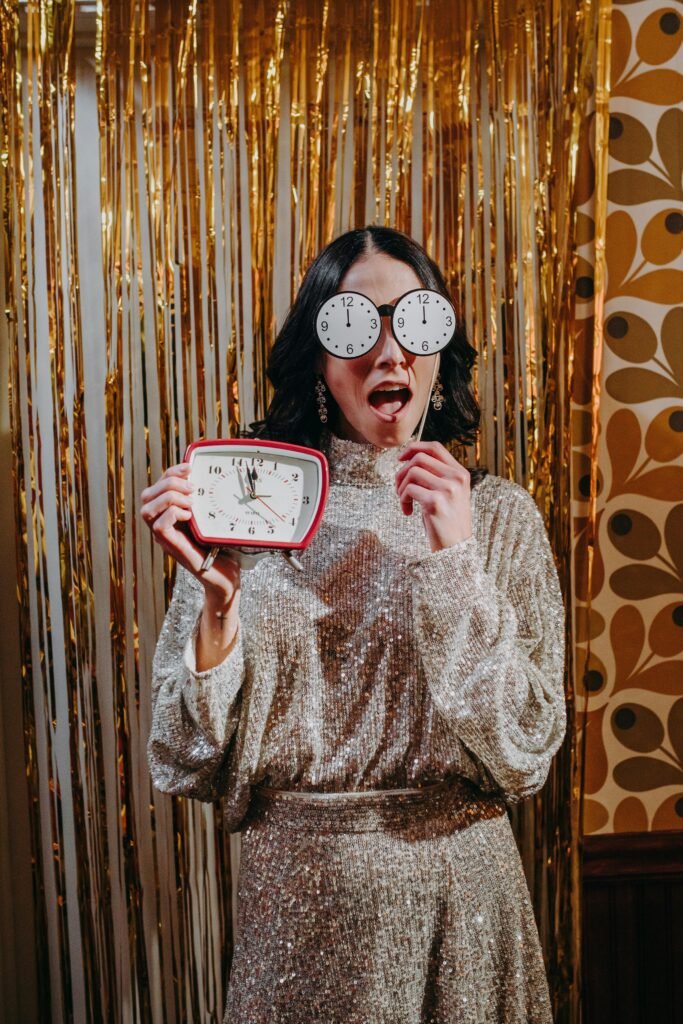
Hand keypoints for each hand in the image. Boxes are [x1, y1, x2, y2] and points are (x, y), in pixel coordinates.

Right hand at [140, 462, 239, 612]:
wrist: (226, 577)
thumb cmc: (222, 547)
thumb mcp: (212, 517)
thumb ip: (205, 500)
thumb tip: (208, 475)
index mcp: (169, 515)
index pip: (158, 486)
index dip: (170, 472)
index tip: (189, 467)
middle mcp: (163, 526)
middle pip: (146, 495)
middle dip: (167, 482)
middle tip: (192, 488)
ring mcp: (165, 538)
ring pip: (147, 510)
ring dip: (169, 498)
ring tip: (191, 503)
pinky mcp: (173, 548)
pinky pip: (158, 526)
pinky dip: (172, 514)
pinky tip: (189, 517)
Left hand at [395, 442, 471, 551]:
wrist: (455, 548)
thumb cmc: (447, 521)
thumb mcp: (449, 493)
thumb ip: (437, 475)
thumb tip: (411, 456)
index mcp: (461, 473)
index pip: (436, 447)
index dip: (414, 447)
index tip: (401, 458)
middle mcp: (456, 478)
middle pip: (419, 458)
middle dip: (402, 472)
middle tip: (399, 489)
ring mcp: (447, 489)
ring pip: (412, 472)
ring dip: (401, 487)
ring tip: (404, 501)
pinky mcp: (435, 502)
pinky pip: (409, 489)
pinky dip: (402, 500)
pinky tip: (407, 512)